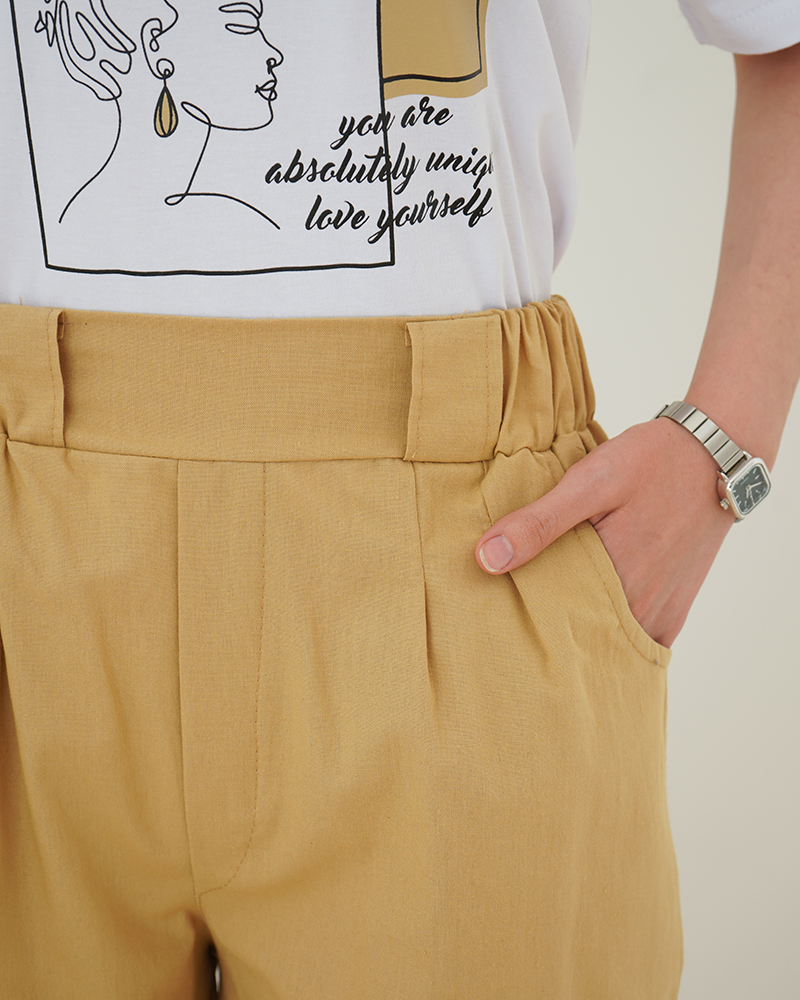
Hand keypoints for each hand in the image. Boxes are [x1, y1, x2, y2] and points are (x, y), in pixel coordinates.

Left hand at [475, 419, 733, 647]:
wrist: (715, 453)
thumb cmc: (651, 462)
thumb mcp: (590, 481)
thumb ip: (539, 522)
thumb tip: (486, 559)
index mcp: (615, 583)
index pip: (553, 625)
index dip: (522, 624)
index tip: (495, 618)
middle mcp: (641, 609)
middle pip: (580, 638)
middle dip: (548, 633)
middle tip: (514, 621)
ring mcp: (661, 612)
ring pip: (607, 640)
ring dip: (579, 632)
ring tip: (546, 616)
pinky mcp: (674, 607)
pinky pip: (636, 637)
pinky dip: (610, 631)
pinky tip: (586, 615)